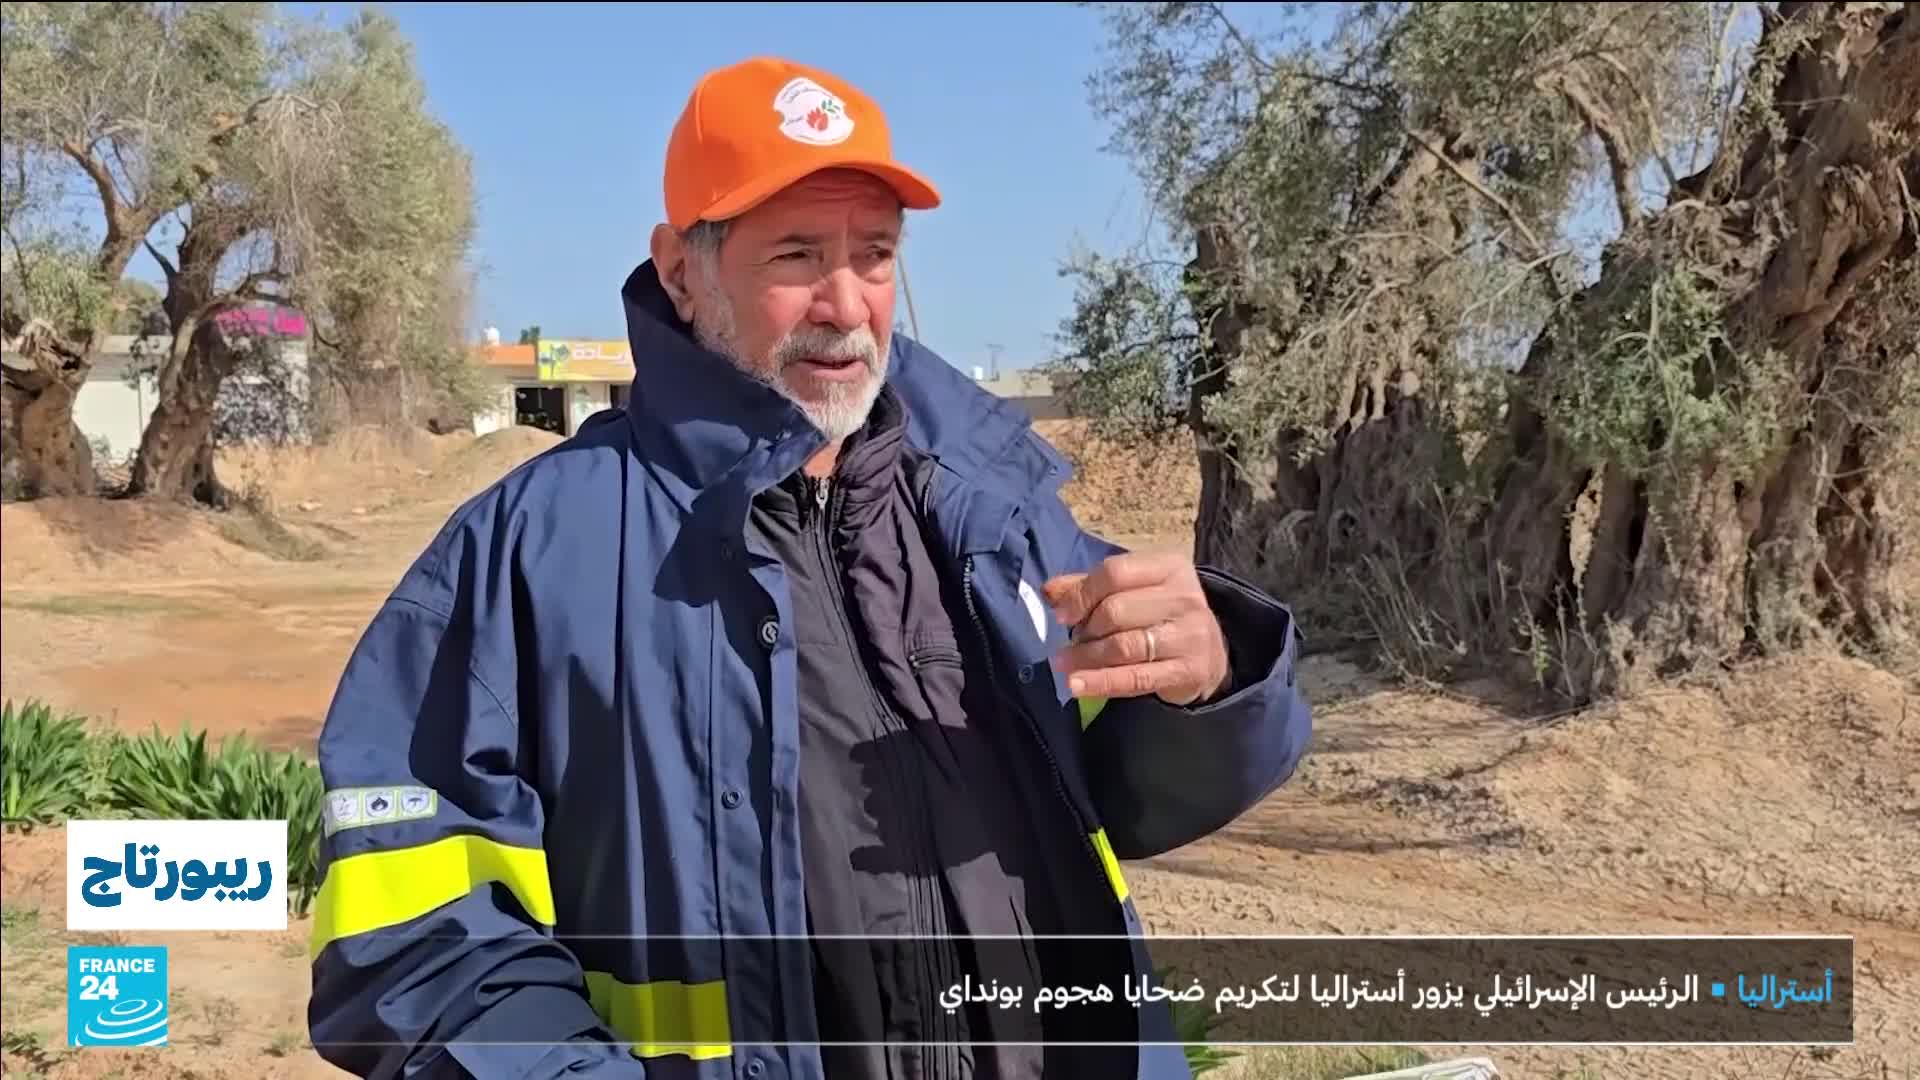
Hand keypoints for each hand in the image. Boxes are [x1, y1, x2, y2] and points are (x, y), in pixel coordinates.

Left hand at [1043, 551, 1230, 706]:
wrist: (1209, 654)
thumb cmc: (1159, 614)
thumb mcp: (1132, 589)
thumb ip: (1090, 586)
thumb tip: (1049, 590)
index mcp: (1170, 566)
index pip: (1115, 572)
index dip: (1081, 594)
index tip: (1062, 614)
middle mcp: (1185, 597)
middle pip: (1116, 610)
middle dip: (1085, 629)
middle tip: (1072, 641)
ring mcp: (1191, 634)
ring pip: (1124, 646)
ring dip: (1086, 657)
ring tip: (1065, 664)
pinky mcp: (1189, 670)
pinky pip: (1136, 677)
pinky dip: (1101, 682)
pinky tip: (1076, 685)